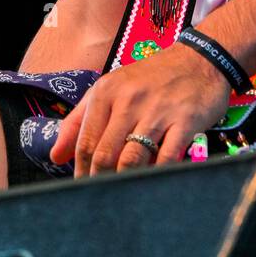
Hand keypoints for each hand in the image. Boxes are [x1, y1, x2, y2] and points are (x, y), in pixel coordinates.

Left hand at [48, 40, 232, 176]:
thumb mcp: (110, 88)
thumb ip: (80, 120)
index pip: (85, 142)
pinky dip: (156, 175)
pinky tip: (152, 182)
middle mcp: (129, 100)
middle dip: (100, 182)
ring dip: (125, 182)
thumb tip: (56, 155)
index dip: (81, 172)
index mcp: (106, 92)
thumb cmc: (150, 78)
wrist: (199, 59)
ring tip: (123, 194)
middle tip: (102, 197)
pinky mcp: (186, 120)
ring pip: (132, 159)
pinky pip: (166, 158)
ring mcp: (158, 110)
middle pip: (105, 155)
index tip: (83, 187)